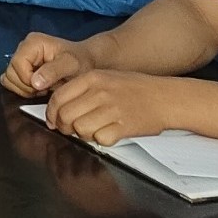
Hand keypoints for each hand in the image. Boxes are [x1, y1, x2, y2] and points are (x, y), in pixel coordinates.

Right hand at [0, 32, 91, 97]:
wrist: (85, 62)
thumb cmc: (80, 61)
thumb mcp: (71, 64)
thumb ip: (54, 71)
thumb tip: (34, 82)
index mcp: (32, 42)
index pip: (17, 65)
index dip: (28, 80)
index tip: (45, 86)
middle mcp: (23, 48)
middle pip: (11, 73)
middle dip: (27, 86)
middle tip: (46, 88)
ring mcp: (21, 58)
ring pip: (9, 79)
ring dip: (25, 89)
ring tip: (43, 87)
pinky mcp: (21, 68)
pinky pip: (11, 82)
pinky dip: (23, 89)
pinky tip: (38, 88)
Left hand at [44, 68, 174, 145]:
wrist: (165, 97)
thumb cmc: (135, 89)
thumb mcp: (105, 78)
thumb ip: (81, 89)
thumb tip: (57, 108)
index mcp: (93, 78)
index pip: (58, 98)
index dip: (52, 113)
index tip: (54, 121)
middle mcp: (100, 92)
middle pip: (65, 116)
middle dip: (65, 127)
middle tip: (72, 129)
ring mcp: (112, 109)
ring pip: (80, 129)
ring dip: (84, 134)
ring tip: (95, 129)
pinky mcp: (124, 126)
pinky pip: (100, 139)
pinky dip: (103, 140)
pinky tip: (110, 132)